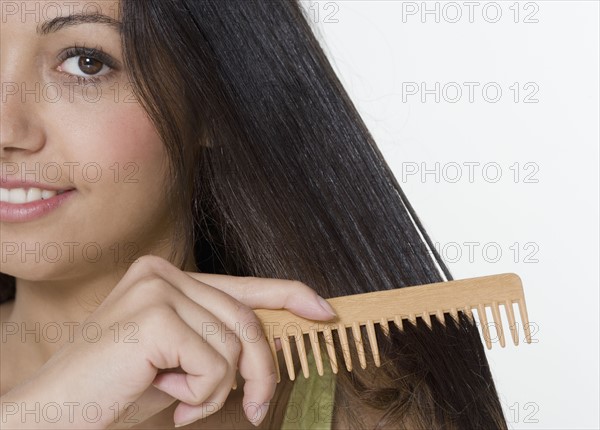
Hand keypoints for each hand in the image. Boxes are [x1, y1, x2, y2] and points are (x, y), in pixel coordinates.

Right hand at [1, 255, 335, 428]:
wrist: (55, 414)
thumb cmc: (118, 390)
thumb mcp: (184, 360)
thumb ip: (223, 341)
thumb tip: (280, 339)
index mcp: (168, 277)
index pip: (243, 285)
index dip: (291, 295)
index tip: (325, 310)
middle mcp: (163, 273)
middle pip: (247, 321)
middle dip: (260, 371)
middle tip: (254, 408)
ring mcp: (157, 290)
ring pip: (234, 345)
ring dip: (218, 390)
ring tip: (181, 400)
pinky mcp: (154, 316)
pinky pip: (215, 365)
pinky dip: (201, 396)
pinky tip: (168, 399)